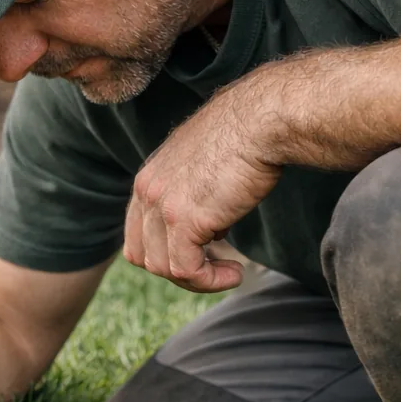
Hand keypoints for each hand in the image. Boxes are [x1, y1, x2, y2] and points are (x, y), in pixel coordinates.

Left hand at [123, 86, 281, 291]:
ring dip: (197, 279)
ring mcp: (162, 205)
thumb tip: (211, 231)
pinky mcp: (184, 219)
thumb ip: (195, 196)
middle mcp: (147, 191)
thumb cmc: (248, 136)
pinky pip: (186, 270)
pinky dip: (209, 281)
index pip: (137, 233)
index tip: (202, 253)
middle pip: (143, 255)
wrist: (263, 120)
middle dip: (177, 269)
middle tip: (214, 266)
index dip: (166, 251)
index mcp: (149, 177)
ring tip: (231, 272)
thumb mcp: (206, 167)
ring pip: (162, 268)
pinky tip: (235, 273)